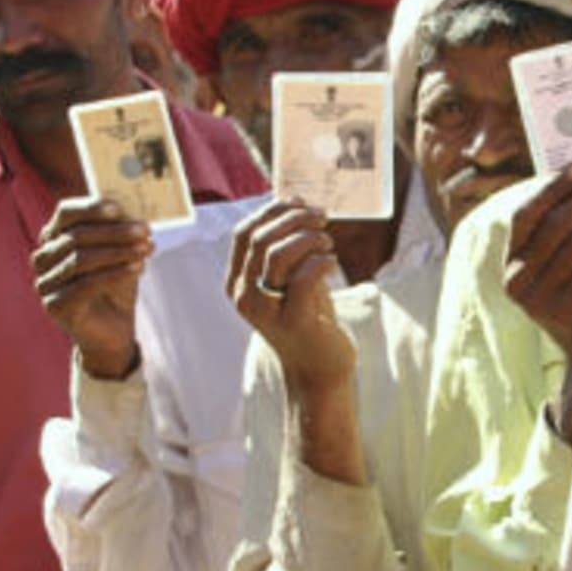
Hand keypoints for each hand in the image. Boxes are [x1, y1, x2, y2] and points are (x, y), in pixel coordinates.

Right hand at [32, 198, 152, 378]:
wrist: (113, 331)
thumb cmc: (116, 287)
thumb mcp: (122, 255)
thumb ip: (123, 234)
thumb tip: (134, 211)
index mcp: (55, 239)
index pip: (66, 214)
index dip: (91, 208)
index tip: (119, 208)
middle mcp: (43, 258)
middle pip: (76, 236)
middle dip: (115, 232)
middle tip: (145, 231)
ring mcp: (45, 283)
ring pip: (80, 259)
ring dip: (118, 251)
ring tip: (147, 249)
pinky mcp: (55, 305)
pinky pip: (86, 284)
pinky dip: (115, 273)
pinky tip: (138, 268)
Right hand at [226, 199, 352, 395]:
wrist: (319, 368)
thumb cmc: (309, 317)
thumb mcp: (291, 279)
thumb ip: (287, 247)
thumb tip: (295, 202)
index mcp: (238, 282)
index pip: (243, 233)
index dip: (272, 211)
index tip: (300, 203)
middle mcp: (245, 296)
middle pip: (261, 239)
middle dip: (295, 219)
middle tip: (322, 218)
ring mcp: (267, 311)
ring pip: (278, 255)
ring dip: (309, 238)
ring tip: (327, 243)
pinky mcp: (294, 322)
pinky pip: (305, 278)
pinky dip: (322, 261)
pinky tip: (333, 262)